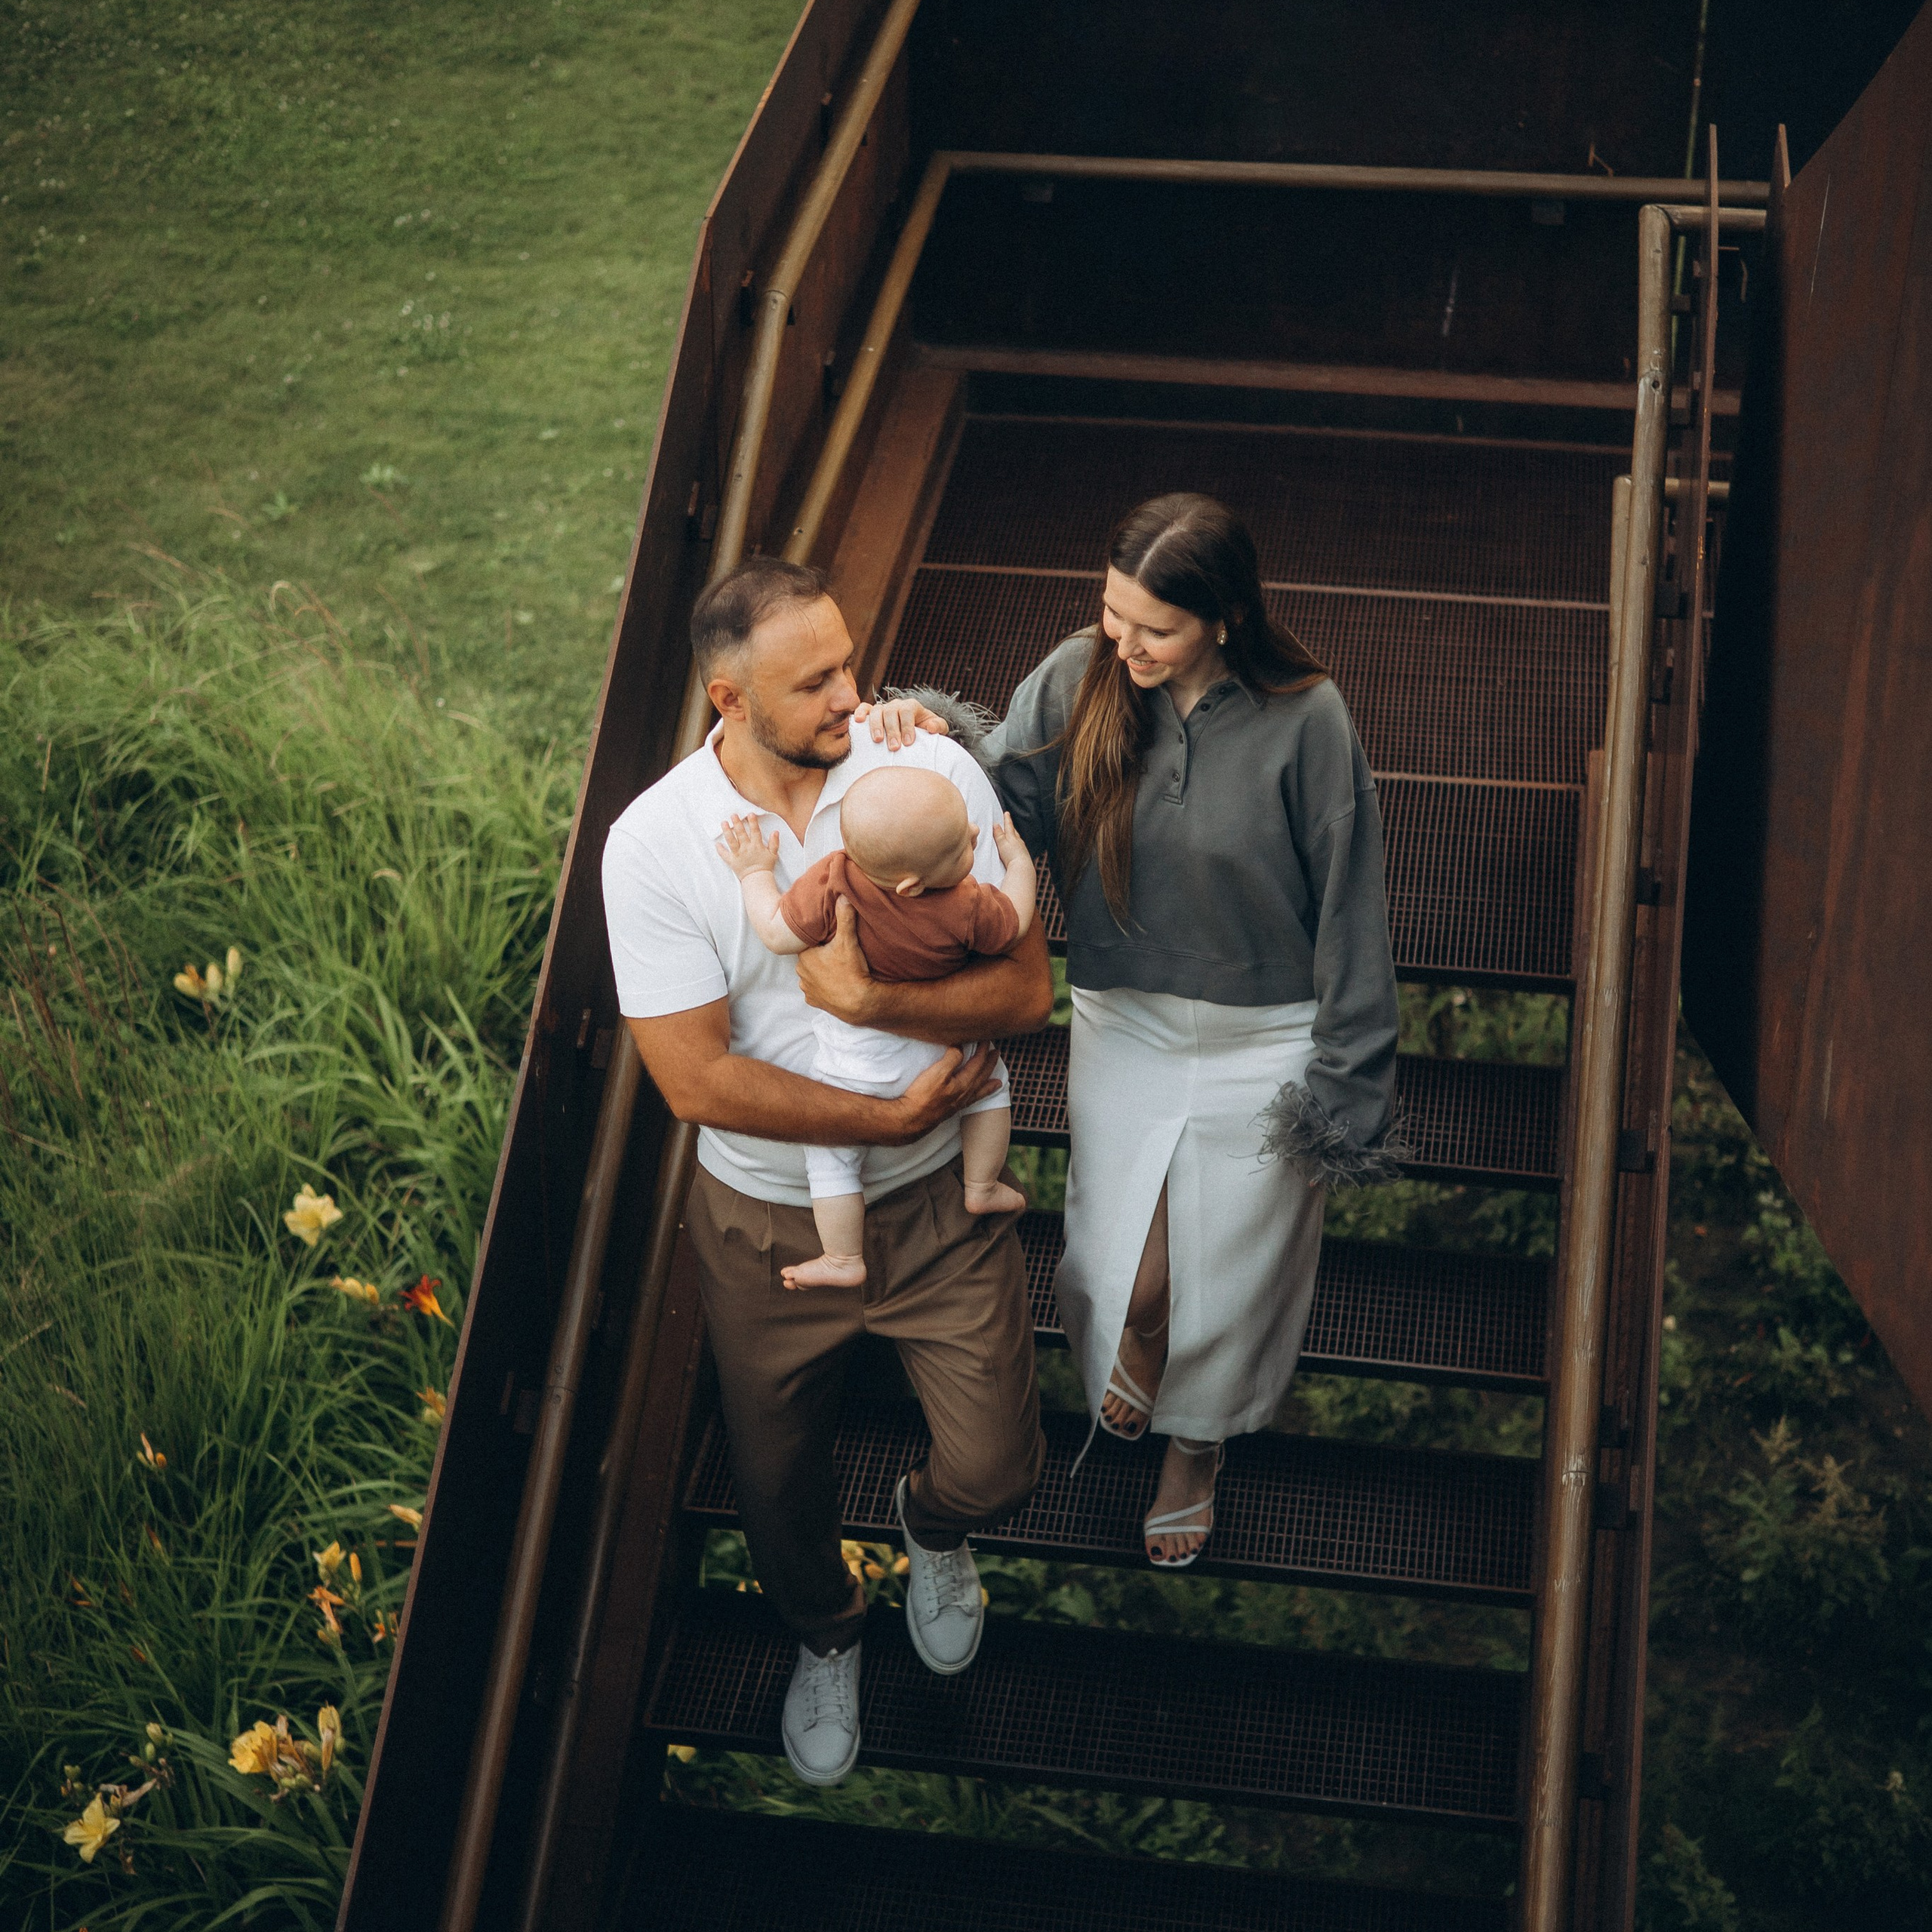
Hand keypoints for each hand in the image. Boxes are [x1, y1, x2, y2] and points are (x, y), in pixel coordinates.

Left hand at [715, 813, 778, 877]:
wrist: (758, 879)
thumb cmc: (765, 866)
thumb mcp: (773, 854)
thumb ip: (774, 843)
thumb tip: (776, 831)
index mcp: (757, 846)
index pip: (755, 831)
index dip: (753, 822)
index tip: (750, 814)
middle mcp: (746, 848)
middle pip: (741, 834)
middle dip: (737, 823)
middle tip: (733, 815)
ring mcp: (738, 854)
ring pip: (731, 841)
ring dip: (727, 831)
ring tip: (723, 823)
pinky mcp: (732, 861)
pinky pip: (724, 855)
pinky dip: (720, 850)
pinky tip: (717, 843)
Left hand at [793, 896, 877, 1024]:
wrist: (859, 1002)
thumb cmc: (851, 970)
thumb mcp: (848, 940)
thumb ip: (845, 916)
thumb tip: (843, 895)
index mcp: (805, 956)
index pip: (808, 942)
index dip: (819, 940)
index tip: (831, 940)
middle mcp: (801, 972)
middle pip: (810, 958)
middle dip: (820, 955)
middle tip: (837, 953)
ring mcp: (807, 989)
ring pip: (812, 974)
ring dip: (822, 972)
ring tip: (838, 969)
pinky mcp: (814, 1002)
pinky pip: (816, 990)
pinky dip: (824, 987)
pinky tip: (836, 983)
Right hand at [854, 694, 948, 750]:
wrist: (914, 735)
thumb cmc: (925, 732)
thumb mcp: (938, 728)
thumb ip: (939, 726)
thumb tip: (932, 727)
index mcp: (911, 706)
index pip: (907, 711)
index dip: (907, 726)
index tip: (908, 743)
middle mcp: (896, 705)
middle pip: (891, 712)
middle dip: (893, 730)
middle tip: (894, 747)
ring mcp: (883, 709)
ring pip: (877, 711)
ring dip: (876, 725)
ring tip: (878, 740)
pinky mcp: (871, 714)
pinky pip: (864, 708)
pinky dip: (860, 713)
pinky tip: (858, 721)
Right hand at [888, 1042, 1001, 1142]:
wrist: (911, 1119)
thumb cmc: (923, 1096)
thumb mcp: (938, 1072)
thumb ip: (952, 1058)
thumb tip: (961, 1048)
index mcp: (964, 1083)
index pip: (977, 1063)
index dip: (982, 1050)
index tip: (985, 1039)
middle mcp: (965, 1094)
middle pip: (981, 1076)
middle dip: (990, 1063)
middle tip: (996, 1053)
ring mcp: (958, 1103)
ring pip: (979, 1090)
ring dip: (988, 1082)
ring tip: (998, 1082)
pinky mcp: (951, 1110)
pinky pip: (971, 1101)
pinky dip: (978, 1098)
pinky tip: (975, 1098)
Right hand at [991, 811, 1024, 865]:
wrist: (1021, 867)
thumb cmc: (1012, 855)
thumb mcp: (1002, 843)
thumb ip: (999, 834)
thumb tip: (996, 825)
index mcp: (1013, 836)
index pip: (1009, 825)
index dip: (1007, 819)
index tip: (1007, 813)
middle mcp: (1019, 841)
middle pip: (1014, 832)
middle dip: (1011, 827)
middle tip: (1008, 823)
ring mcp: (1022, 849)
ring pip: (1017, 840)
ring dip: (1014, 836)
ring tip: (1011, 835)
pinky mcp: (1023, 856)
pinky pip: (1019, 847)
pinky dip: (1016, 845)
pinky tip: (1014, 848)